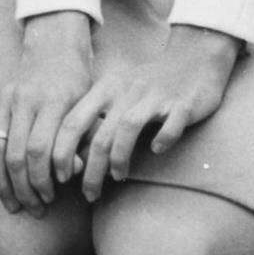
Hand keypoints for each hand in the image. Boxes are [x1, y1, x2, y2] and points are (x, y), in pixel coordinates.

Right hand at [0, 10, 92, 216]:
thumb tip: (71, 174)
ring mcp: (2, 96)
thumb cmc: (77, 86)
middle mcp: (23, 97)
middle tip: (35, 209)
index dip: (43, 179)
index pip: (40, 150)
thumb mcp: (87, 109)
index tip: (52, 197)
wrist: (55, 50)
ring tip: (14, 205)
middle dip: (24, 189)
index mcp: (52, 99)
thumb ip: (80, 141)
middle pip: (15, 154)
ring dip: (2, 184)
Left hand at [53, 24, 242, 203]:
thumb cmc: (147, 85)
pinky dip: (163, 138)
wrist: (193, 60)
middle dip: (91, 169)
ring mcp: (155, 96)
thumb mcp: (116, 93)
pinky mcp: (182, 104)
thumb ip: (96, 118)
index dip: (62, 151)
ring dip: (120, 158)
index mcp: (106, 88)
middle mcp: (127, 91)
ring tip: (118, 177)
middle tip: (89, 194)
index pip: (73, 121)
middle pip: (100, 134)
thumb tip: (73, 157)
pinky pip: (171, 124)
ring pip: (128, 129)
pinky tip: (157, 149)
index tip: (60, 176)